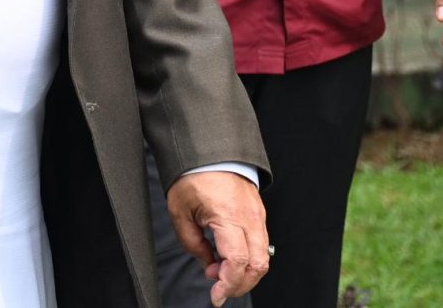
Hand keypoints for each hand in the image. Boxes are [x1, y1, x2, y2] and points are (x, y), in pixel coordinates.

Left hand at [165, 168, 270, 305]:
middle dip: (239, 285)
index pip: (238, 262)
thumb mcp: (180, 212)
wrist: (208, 149)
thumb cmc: (192, 175)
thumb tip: (208, 266)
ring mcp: (258, 215)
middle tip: (218, 287)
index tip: (216, 296)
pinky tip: (227, 255)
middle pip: (257, 265)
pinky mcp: (259, 213)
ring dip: (244, 272)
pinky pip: (260, 244)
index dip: (228, 285)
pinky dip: (247, 257)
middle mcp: (249, 217)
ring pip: (263, 257)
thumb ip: (193, 243)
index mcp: (228, 216)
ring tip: (218, 268)